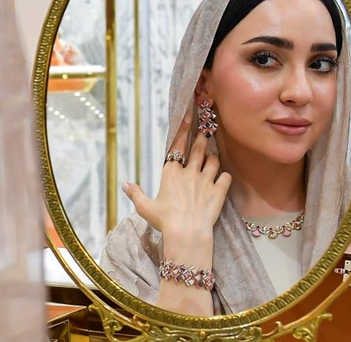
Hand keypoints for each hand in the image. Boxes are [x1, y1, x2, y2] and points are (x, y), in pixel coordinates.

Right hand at [122, 112, 231, 238]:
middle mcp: (189, 173)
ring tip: (213, 155)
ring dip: (213, 157)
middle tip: (206, 130)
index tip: (188, 118)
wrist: (187, 232)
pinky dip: (225, 176)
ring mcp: (206, 181)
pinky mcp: (219, 192)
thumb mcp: (145, 207)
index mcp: (171, 173)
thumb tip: (124, 184)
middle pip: (198, 149)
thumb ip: (135, 194)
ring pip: (214, 161)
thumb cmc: (165, 220)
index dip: (183, 131)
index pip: (177, 147)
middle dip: (202, 138)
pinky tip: (223, 177)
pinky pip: (226, 178)